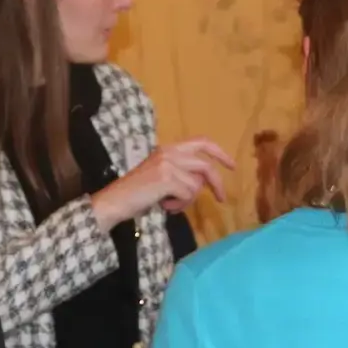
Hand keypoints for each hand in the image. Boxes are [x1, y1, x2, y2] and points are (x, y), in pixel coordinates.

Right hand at [92, 138, 234, 229]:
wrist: (115, 200)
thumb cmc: (137, 192)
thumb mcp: (161, 175)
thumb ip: (182, 173)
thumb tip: (203, 183)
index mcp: (169, 148)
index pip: (201, 142)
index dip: (219, 152)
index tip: (231, 165)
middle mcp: (170, 152)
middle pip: (206, 166)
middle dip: (217, 184)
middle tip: (221, 198)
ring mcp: (168, 165)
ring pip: (196, 185)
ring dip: (187, 200)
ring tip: (171, 204)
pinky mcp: (167, 179)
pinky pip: (188, 195)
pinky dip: (179, 205)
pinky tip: (165, 206)